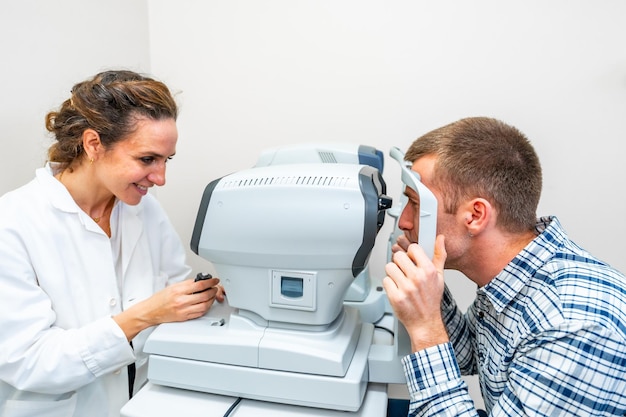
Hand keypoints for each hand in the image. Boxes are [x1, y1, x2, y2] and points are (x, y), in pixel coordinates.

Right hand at [114, 277, 220, 340]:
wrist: (150, 311)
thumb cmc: (159, 299)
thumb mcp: (172, 286)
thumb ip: (186, 284)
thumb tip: (199, 282)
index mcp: (178, 290)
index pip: (199, 285)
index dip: (210, 282)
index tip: (214, 280)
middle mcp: (181, 301)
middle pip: (204, 295)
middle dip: (213, 291)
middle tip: (215, 288)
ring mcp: (183, 310)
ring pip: (204, 305)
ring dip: (211, 300)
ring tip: (212, 296)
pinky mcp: (184, 317)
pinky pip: (200, 313)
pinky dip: (206, 308)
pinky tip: (206, 304)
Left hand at [383, 234, 448, 351]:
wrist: (425, 323)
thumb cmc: (431, 300)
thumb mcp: (440, 277)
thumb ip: (439, 256)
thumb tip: (440, 239)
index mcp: (429, 271)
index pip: (413, 248)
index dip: (411, 254)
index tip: (412, 260)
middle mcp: (417, 278)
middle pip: (398, 256)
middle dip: (400, 263)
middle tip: (404, 272)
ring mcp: (406, 288)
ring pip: (389, 267)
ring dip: (393, 274)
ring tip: (401, 282)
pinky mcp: (395, 296)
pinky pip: (385, 280)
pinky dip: (389, 285)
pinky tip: (397, 290)